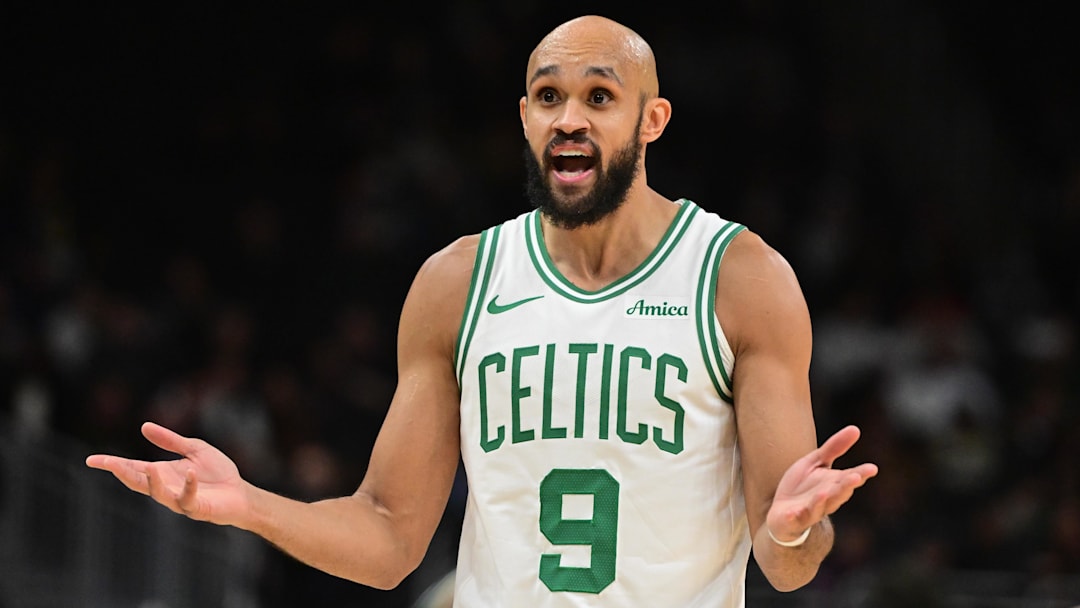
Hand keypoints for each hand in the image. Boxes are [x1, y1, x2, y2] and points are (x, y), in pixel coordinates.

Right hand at [85, 422, 250, 526]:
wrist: (240, 492)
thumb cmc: (217, 472)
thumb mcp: (193, 449)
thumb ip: (170, 440)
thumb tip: (143, 426)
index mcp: (162, 473)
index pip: (132, 468)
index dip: (113, 464)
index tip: (91, 460)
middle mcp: (166, 488)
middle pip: (138, 482)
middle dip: (122, 473)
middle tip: (105, 463)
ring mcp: (179, 500)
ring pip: (159, 494)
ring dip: (153, 482)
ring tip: (149, 468)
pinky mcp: (196, 508)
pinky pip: (188, 499)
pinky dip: (189, 486)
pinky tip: (191, 473)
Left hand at [766, 425, 877, 541]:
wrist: (784, 515)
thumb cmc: (804, 486)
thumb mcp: (817, 462)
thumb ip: (834, 448)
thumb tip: (856, 429)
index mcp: (834, 485)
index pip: (849, 479)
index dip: (861, 474)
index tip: (872, 468)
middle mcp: (826, 500)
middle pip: (838, 494)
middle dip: (846, 486)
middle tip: (855, 477)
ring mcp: (809, 511)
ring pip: (818, 507)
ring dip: (821, 501)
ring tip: (824, 492)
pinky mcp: (792, 520)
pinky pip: (794, 520)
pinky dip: (794, 516)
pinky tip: (793, 512)